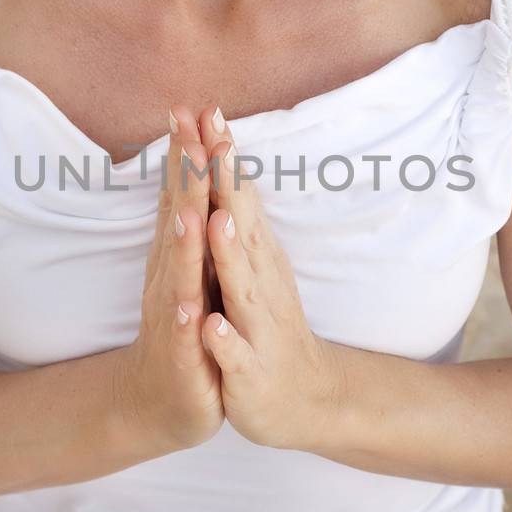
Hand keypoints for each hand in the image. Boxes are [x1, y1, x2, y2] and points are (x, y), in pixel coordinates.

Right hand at [115, 107, 224, 452]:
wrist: (164, 401)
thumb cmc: (184, 329)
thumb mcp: (190, 269)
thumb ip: (189, 221)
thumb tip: (191, 169)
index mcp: (179, 256)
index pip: (183, 196)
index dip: (187, 155)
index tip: (193, 108)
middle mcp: (170, 277)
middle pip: (178, 220)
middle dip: (183, 179)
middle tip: (187, 133)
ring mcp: (174, 316)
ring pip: (179, 275)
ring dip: (182, 245)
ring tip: (189, 212)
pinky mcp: (182, 356)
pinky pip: (184, 338)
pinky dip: (185, 321)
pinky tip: (188, 308)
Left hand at [195, 105, 343, 448]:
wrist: (303, 402)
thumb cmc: (268, 326)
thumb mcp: (254, 267)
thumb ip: (240, 217)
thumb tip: (226, 162)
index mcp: (255, 258)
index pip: (236, 198)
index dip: (221, 157)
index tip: (207, 110)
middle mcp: (260, 284)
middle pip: (241, 227)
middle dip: (226, 185)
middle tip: (214, 138)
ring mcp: (256, 327)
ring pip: (241, 287)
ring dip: (230, 254)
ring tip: (217, 220)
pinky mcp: (248, 372)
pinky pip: (233, 355)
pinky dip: (222, 340)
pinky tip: (208, 325)